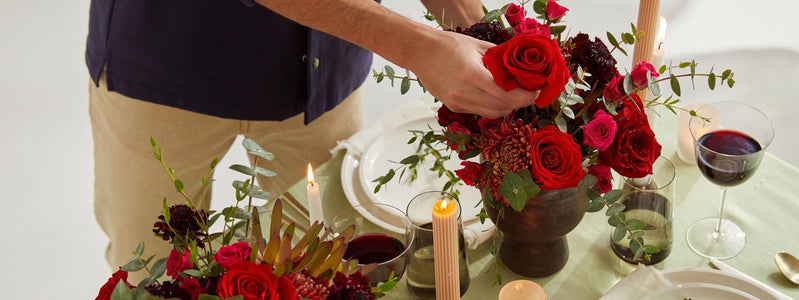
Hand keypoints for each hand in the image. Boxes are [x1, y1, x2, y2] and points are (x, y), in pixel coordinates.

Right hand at [410, 31, 539, 118]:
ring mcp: (457, 102)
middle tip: (530, 95)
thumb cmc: (448, 45)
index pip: (506, 94)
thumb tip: (522, 66)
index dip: (524, 96)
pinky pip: (479, 111)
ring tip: (516, 97)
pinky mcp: (453, 106)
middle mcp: (463, 92)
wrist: (420, 52)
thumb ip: (500, 58)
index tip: (536, 92)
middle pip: (501, 107)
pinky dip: (492, 107)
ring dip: (507, 107)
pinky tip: (497, 97)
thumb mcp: (478, 45)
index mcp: (471, 74)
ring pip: (491, 113)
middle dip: (520, 103)